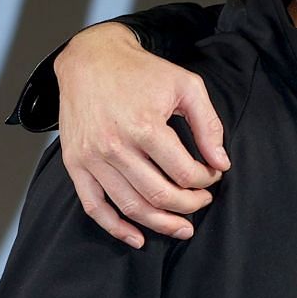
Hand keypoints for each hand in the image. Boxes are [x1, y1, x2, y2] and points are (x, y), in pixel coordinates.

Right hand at [56, 22, 230, 247]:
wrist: (89, 59)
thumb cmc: (140, 72)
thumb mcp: (185, 85)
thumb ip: (208, 124)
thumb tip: (221, 163)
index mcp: (144, 126)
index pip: (185, 172)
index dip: (206, 180)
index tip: (212, 175)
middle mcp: (115, 146)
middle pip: (160, 195)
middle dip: (189, 205)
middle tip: (203, 202)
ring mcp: (92, 158)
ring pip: (132, 206)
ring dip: (161, 224)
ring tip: (181, 228)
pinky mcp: (75, 164)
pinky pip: (94, 207)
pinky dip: (116, 228)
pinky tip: (137, 238)